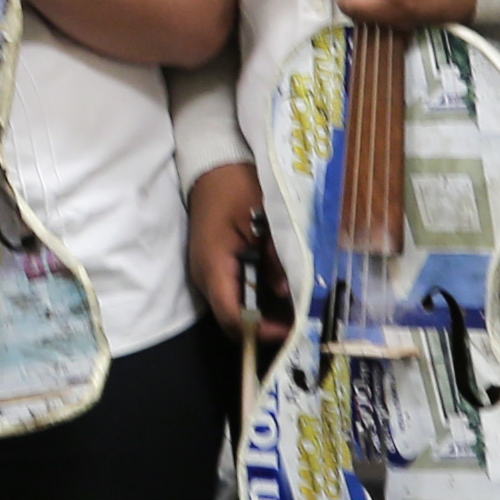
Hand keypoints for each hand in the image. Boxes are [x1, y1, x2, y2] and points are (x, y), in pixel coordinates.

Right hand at [188, 163, 289, 346]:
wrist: (214, 168)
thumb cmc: (236, 188)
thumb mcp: (264, 218)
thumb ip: (275, 255)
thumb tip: (288, 292)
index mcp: (213, 265)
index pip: (231, 314)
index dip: (259, 330)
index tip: (288, 331)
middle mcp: (205, 277)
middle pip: (229, 321)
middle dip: (260, 330)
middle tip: (294, 328)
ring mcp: (207, 273)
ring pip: (231, 310)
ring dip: (258, 318)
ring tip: (291, 317)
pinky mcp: (214, 268)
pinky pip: (232, 295)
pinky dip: (253, 303)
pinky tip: (277, 298)